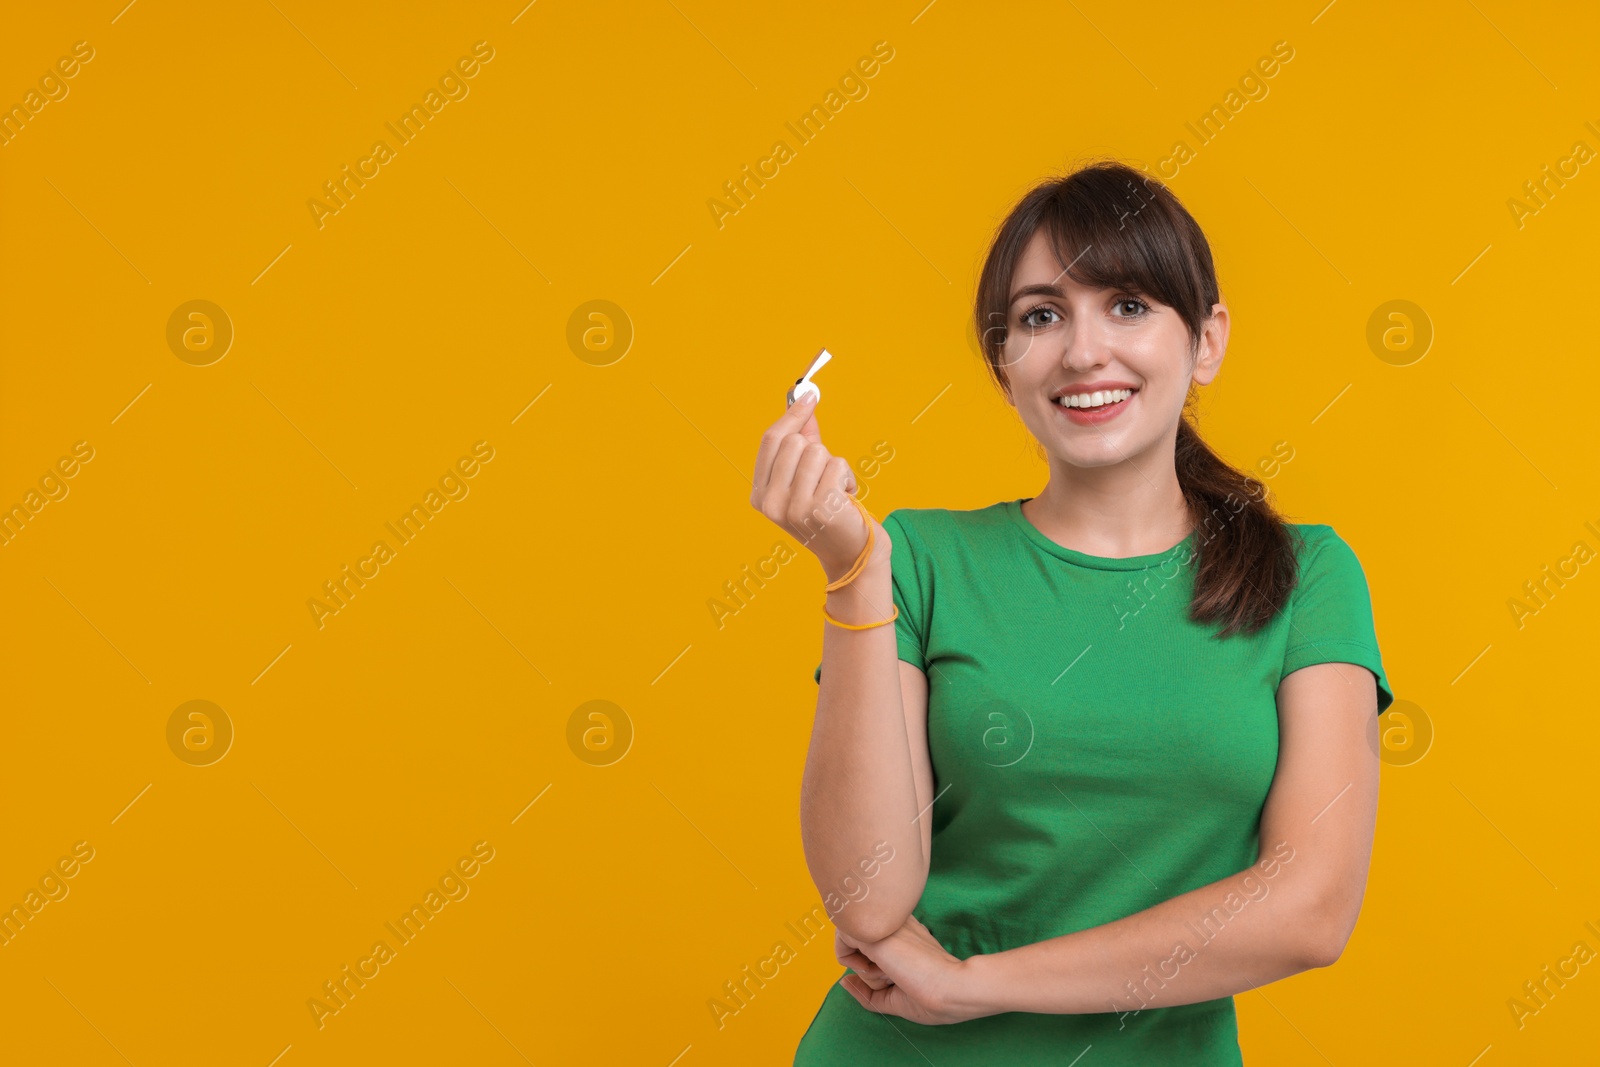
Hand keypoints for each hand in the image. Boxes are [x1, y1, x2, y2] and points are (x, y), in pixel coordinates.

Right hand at [750, 393, 887, 580]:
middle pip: (794, 442)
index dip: (792, 415)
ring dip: (835, 466)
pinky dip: (847, 477)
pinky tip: (845, 499)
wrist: (851, 555)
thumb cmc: (829, 515)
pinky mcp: (820, 508)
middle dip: (818, 450)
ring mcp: (793, 508)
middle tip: (825, 477)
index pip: (770, 441)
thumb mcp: (807, 479)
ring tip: (836, 490)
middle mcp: (770, 504)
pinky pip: (837, 465)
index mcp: (760, 496)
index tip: (809, 396)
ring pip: (817, 451)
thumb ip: (803, 442)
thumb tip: (804, 403)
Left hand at [837, 914, 993, 1025]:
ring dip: (863, 967)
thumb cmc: (932, 996)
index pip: (870, 937)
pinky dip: (850, 961)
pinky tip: (878, 970)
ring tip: (890, 975)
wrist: (952, 990)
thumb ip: (868, 990)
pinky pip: (841, 939)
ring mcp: (883, 923)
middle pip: (858, 939)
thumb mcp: (894, 996)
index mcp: (903, 929)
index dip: (872, 963)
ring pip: (849, 939)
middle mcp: (892, 920)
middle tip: (891, 977)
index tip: (893, 977)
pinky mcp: (874, 930)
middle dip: (866, 966)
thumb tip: (843, 982)